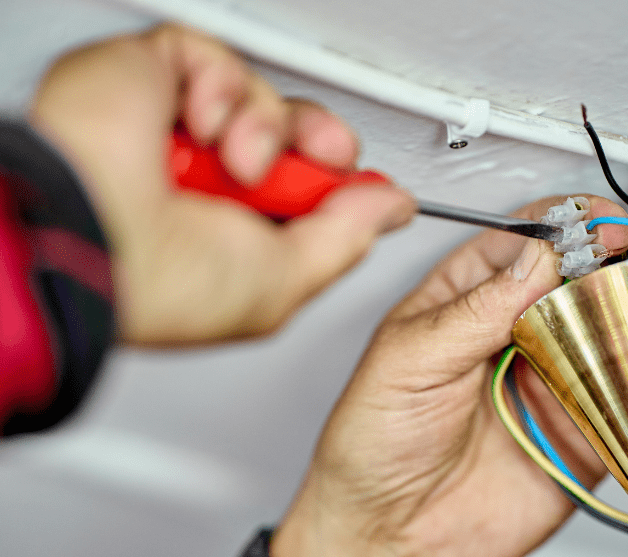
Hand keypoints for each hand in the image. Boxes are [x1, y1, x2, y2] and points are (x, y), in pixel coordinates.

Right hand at [29, 24, 414, 345]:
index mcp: (232, 230)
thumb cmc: (164, 283)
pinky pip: (213, 56)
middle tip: (325, 156)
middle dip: (322, 143)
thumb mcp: (284, 281)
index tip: (362, 181)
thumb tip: (392, 208)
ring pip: (259, 94)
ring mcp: (176, 130)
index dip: (337, 178)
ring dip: (266, 127)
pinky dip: (221, 90)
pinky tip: (197, 128)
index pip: (300, 188)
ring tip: (238, 161)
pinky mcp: (145, 78)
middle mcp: (206, 180)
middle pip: (291, 133)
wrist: (90, 240)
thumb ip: (346, 238)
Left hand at [271, 195, 627, 556]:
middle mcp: (511, 333)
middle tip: (627, 262)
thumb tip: (537, 258)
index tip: (597, 223)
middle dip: (607, 264)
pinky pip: (623, 399)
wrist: (385, 541)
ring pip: (606, 332)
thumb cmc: (370, 446)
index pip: (524, 240)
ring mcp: (547, 380)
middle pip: (576, 279)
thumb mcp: (409, 362)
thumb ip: (475, 311)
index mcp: (464, 299)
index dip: (565, 224)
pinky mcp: (577, 434)